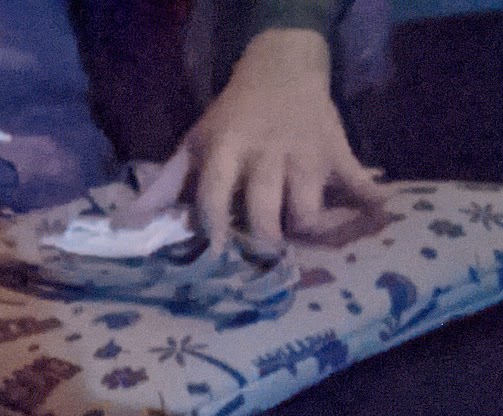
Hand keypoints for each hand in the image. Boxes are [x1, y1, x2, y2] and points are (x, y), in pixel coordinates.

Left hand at [114, 29, 387, 247]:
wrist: (281, 67)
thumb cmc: (230, 117)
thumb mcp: (194, 145)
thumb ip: (165, 187)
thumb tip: (125, 226)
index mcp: (226, 151)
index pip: (216, 197)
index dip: (213, 229)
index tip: (214, 254)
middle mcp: (266, 155)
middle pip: (266, 214)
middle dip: (261, 243)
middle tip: (259, 260)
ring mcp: (305, 155)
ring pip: (308, 210)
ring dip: (303, 234)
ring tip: (297, 244)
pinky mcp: (337, 153)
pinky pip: (359, 182)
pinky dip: (371, 203)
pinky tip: (377, 221)